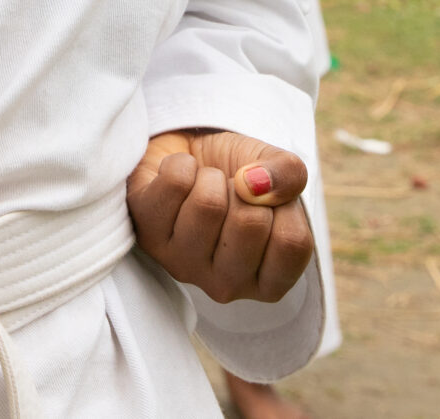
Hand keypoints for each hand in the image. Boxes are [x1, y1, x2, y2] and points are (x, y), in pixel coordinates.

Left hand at [126, 128, 313, 303]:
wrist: (189, 155)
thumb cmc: (240, 175)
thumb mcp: (277, 170)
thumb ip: (289, 175)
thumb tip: (255, 185)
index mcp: (266, 282)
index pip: (292, 242)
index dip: (284, 203)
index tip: (265, 200)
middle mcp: (225, 285)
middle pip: (249, 222)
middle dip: (244, 188)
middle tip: (232, 192)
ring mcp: (183, 265)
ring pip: (208, 204)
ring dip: (211, 178)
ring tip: (205, 186)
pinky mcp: (147, 236)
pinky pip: (174, 182)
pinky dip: (182, 163)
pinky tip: (181, 180)